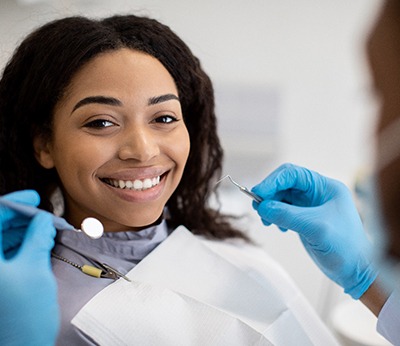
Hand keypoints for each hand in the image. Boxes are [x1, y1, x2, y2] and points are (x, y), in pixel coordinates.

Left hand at [0, 192, 58, 344]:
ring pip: (2, 239)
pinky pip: (7, 253)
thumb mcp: (34, 269)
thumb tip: (44, 219)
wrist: (22, 345)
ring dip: (24, 231)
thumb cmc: (23, 316)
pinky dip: (23, 244)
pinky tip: (40, 242)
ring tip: (46, 229)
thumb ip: (38, 238)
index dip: (14, 203)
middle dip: (22, 218)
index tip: (33, 197)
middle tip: (44, 215)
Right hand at [251, 163, 376, 298]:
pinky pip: (283, 211)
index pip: (292, 174)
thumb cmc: (346, 248)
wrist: (355, 271)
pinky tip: (278, 227)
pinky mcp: (304, 219)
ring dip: (270, 206)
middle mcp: (316, 193)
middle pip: (284, 184)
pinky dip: (275, 216)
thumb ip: (287, 215)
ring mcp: (310, 206)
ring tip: (267, 220)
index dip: (272, 181)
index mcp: (325, 187)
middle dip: (269, 194)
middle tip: (258, 207)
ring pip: (281, 197)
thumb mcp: (315, 228)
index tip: (258, 192)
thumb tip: (262, 207)